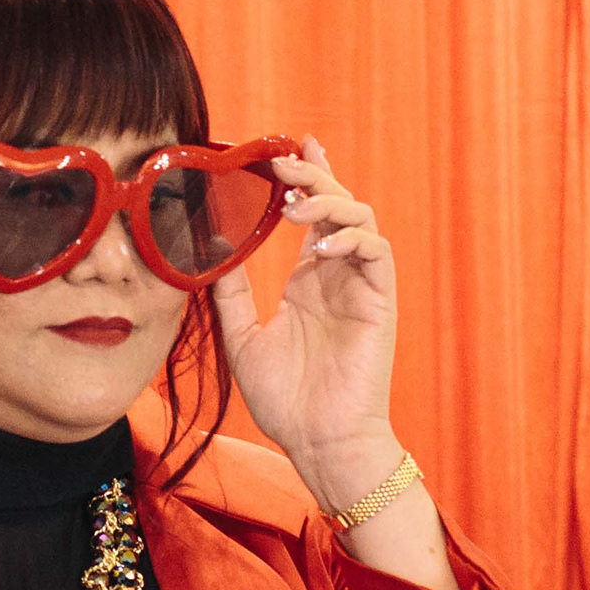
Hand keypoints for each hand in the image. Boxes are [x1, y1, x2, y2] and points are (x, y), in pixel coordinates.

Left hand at [210, 139, 402, 514]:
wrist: (319, 442)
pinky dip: (351, 237)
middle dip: (312, 175)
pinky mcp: (380, 301)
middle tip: (282, 161)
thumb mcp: (242, 336)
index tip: (284, 147)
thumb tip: (209, 248)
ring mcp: (360, 285)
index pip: (312, 214)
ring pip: (360, 218)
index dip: (305, 176)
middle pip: (336, 204)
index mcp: (310, 279)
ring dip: (329, 200)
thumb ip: (231, 292)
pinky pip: (376, 252)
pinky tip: (321, 244)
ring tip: (295, 203)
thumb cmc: (286, 400)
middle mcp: (337, 275)